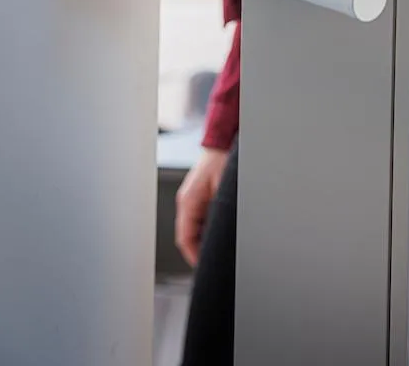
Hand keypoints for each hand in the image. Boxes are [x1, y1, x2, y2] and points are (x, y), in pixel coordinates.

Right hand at [175, 147, 229, 266]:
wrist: (221, 144)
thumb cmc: (223, 163)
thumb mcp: (223, 191)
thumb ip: (218, 213)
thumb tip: (220, 233)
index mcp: (188, 202)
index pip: (185, 238)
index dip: (193, 255)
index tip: (204, 265)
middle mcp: (186, 202)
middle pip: (187, 236)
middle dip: (198, 251)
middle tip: (211, 262)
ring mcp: (190, 200)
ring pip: (192, 229)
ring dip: (202, 240)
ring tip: (215, 251)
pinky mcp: (197, 197)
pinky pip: (198, 220)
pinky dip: (204, 230)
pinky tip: (216, 234)